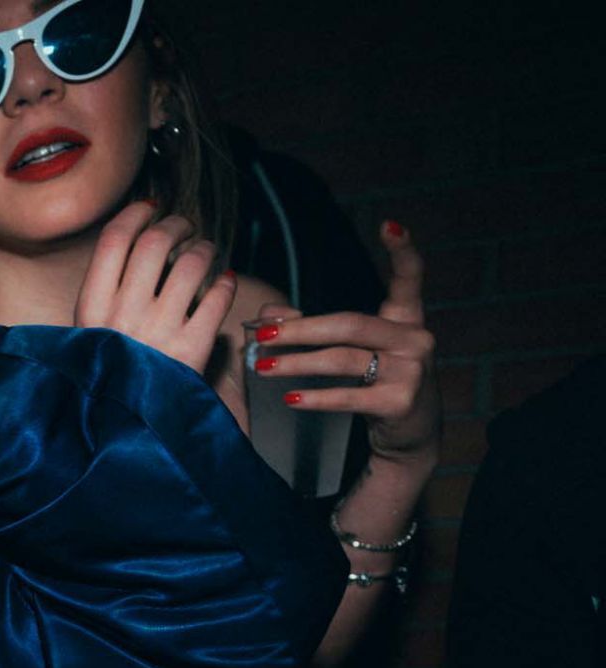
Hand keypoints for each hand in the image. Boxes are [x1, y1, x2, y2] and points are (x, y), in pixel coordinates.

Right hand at [74, 201, 237, 373]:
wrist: (121, 429)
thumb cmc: (106, 375)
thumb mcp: (87, 336)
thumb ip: (104, 294)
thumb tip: (133, 241)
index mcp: (91, 308)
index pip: (113, 240)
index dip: (135, 215)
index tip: (150, 208)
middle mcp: (123, 314)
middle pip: (155, 242)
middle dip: (176, 225)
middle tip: (185, 226)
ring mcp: (159, 331)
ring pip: (191, 264)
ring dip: (205, 249)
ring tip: (207, 253)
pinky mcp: (192, 349)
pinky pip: (217, 298)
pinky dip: (225, 283)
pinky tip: (225, 281)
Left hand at [247, 221, 439, 458]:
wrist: (411, 434)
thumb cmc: (378, 383)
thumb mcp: (355, 352)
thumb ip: (315, 328)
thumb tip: (269, 314)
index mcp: (406, 320)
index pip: (409, 280)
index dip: (402, 251)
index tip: (389, 225)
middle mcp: (415, 339)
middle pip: (349, 324)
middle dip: (300, 329)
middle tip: (262, 334)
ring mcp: (412, 370)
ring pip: (343, 359)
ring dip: (297, 363)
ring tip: (263, 366)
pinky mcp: (401, 401)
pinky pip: (350, 395)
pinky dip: (317, 397)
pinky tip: (291, 397)